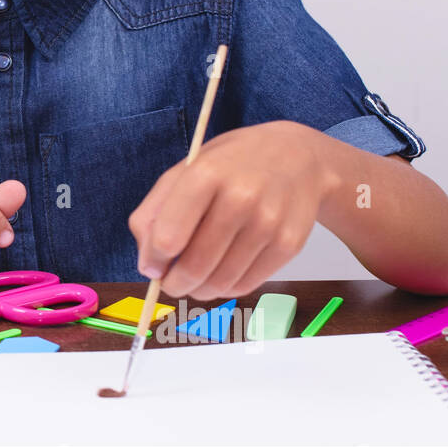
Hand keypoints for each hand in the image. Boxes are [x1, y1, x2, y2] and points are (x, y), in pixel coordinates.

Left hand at [127, 121, 339, 300]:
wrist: (299, 156)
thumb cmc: (232, 165)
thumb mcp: (185, 171)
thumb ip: (154, 213)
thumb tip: (148, 265)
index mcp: (206, 174)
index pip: (169, 237)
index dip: (155, 261)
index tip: (152, 266)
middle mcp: (240, 198)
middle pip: (194, 267)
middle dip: (174, 284)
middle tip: (171, 283)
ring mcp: (268, 222)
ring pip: (220, 283)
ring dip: (199, 290)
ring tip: (195, 280)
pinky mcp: (289, 244)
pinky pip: (247, 285)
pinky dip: (227, 288)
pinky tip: (222, 272)